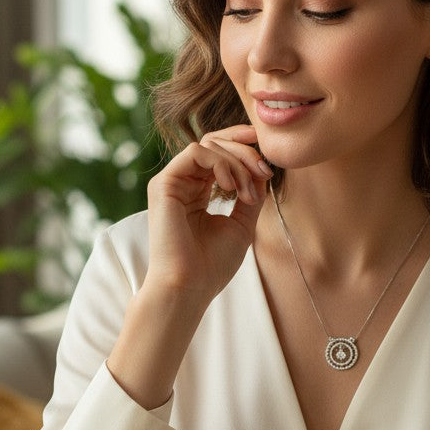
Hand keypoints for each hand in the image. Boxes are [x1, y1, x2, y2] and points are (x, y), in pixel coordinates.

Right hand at [144, 124, 272, 303]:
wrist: (189, 287)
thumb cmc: (212, 265)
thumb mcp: (242, 224)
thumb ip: (251, 195)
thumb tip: (263, 169)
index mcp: (196, 191)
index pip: (217, 153)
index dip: (242, 144)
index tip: (266, 155)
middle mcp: (181, 183)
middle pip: (214, 143)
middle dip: (245, 152)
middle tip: (264, 172)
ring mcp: (170, 182)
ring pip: (208, 145)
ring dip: (237, 162)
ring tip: (248, 192)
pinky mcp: (163, 184)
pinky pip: (196, 153)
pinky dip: (220, 163)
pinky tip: (230, 186)